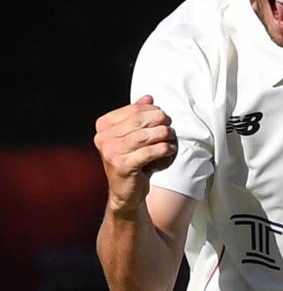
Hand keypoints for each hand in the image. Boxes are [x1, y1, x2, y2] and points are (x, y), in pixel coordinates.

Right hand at [94, 95, 176, 215]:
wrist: (125, 192)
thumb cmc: (131, 162)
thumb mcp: (133, 137)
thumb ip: (137, 117)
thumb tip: (148, 97)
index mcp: (103, 127)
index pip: (132, 110)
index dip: (151, 110)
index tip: (163, 115)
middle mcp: (103, 138)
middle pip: (138, 121)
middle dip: (159, 121)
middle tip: (170, 125)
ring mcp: (111, 152)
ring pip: (145, 136)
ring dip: (163, 135)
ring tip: (171, 138)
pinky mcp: (122, 165)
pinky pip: (149, 152)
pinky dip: (163, 149)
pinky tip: (170, 150)